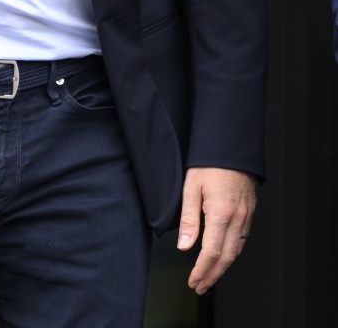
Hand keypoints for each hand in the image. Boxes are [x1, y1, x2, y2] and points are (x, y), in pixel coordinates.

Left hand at [177, 167, 255, 294]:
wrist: (231, 146)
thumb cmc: (209, 163)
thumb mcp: (191, 187)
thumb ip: (188, 219)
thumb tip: (184, 246)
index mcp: (221, 213)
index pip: (211, 252)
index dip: (201, 270)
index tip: (192, 281)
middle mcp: (238, 218)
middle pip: (227, 257)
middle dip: (212, 275)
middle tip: (199, 286)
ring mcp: (246, 216)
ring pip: (237, 251)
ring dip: (222, 268)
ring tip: (209, 277)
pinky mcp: (249, 212)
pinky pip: (242, 239)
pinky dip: (232, 253)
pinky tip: (223, 256)